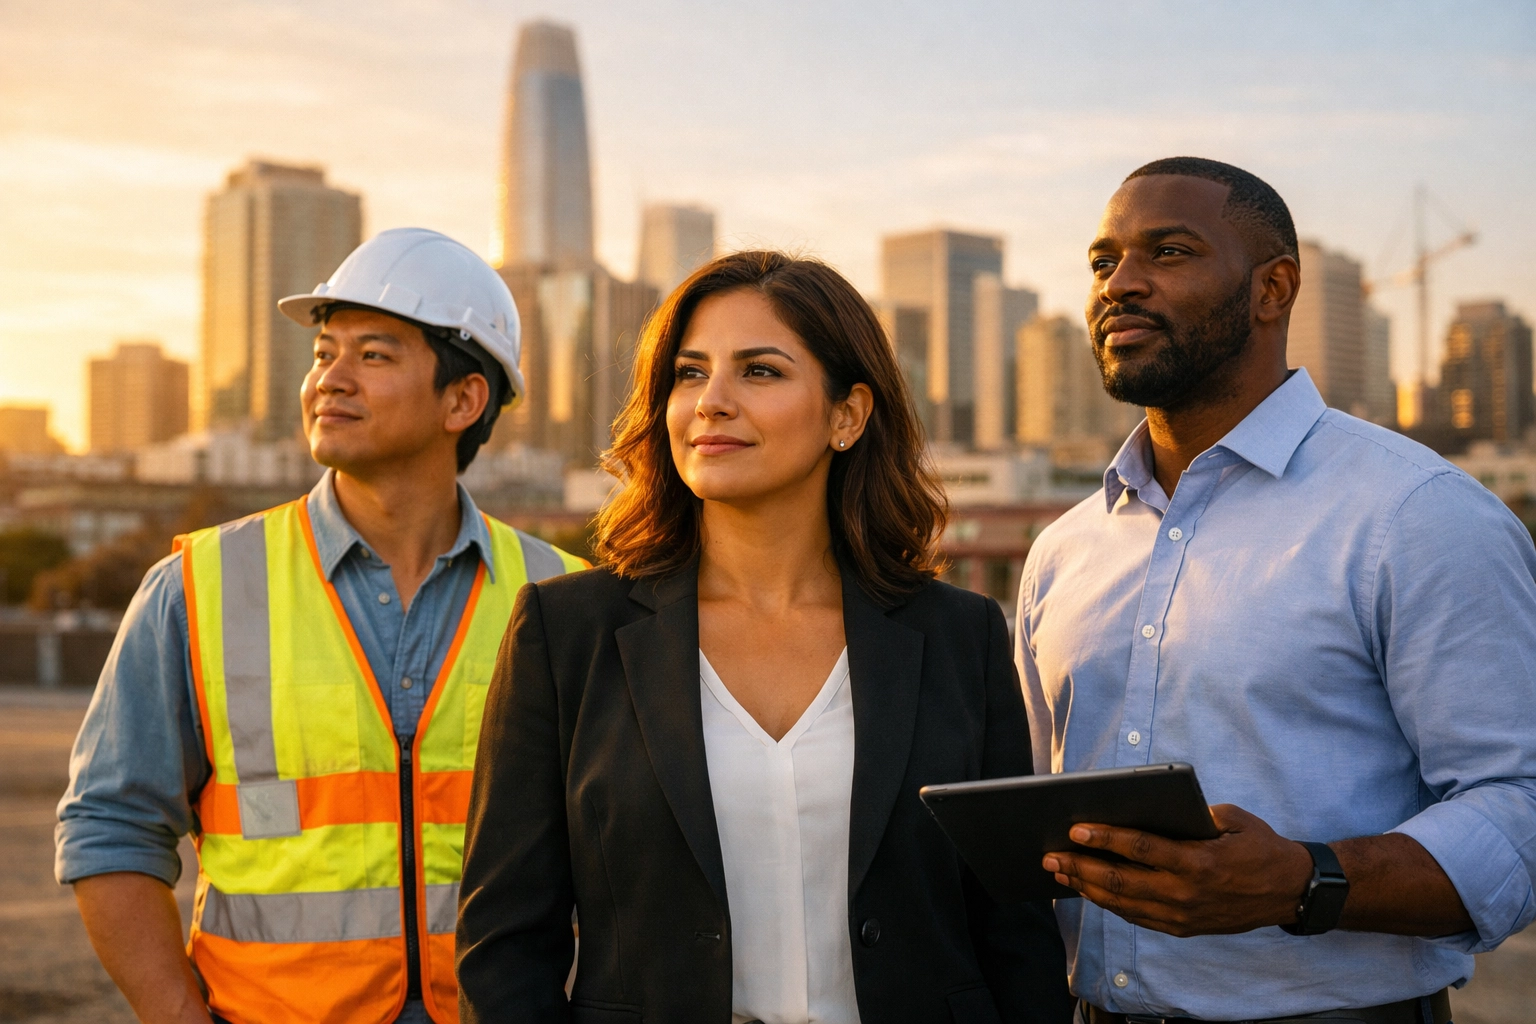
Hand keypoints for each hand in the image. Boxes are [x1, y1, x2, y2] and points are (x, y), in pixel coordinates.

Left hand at [1041, 804, 1313, 936]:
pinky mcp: (1182, 929)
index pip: (1140, 848)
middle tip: (1050, 855)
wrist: (1291, 892)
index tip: (1075, 829)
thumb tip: (1145, 807)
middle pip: (1120, 880)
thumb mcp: (1232, 819)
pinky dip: (1107, 903)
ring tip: (1059, 872)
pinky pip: (1135, 917)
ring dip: (1086, 888)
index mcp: (1198, 861)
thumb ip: (1190, 814)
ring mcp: (1182, 916)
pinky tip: (1088, 889)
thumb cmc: (1259, 846)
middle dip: (1080, 867)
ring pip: (1122, 903)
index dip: (1104, 838)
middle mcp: (1186, 893)